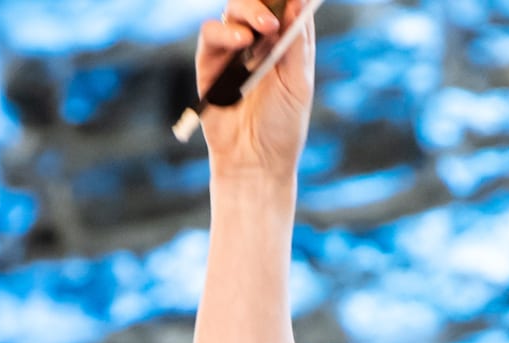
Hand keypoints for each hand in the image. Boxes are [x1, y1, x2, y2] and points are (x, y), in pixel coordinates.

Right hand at [193, 0, 314, 182]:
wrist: (255, 161)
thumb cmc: (282, 126)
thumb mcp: (298, 83)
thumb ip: (296, 44)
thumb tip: (298, 3)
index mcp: (284, 45)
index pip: (285, 8)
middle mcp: (258, 43)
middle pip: (257, 3)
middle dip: (266, 1)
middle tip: (276, 15)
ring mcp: (232, 51)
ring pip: (233, 11)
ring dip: (248, 11)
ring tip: (264, 28)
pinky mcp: (209, 63)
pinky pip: (210, 35)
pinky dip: (224, 32)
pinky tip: (241, 42)